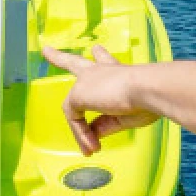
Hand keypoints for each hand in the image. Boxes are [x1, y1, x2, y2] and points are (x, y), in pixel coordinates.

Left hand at [42, 45, 158, 156]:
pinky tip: (91, 146)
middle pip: (76, 63)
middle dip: (60, 57)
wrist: (148, 88)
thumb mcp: (128, 114)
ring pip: (72, 101)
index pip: (106, 62)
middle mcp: (100, 72)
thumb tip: (94, 133)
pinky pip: (75, 120)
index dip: (101, 57)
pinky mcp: (78, 94)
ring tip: (79, 136)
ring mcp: (87, 81)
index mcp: (118, 72)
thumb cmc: (148, 98)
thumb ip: (108, 123)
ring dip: (78, 128)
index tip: (96, 49)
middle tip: (46, 50)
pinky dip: (82, 135)